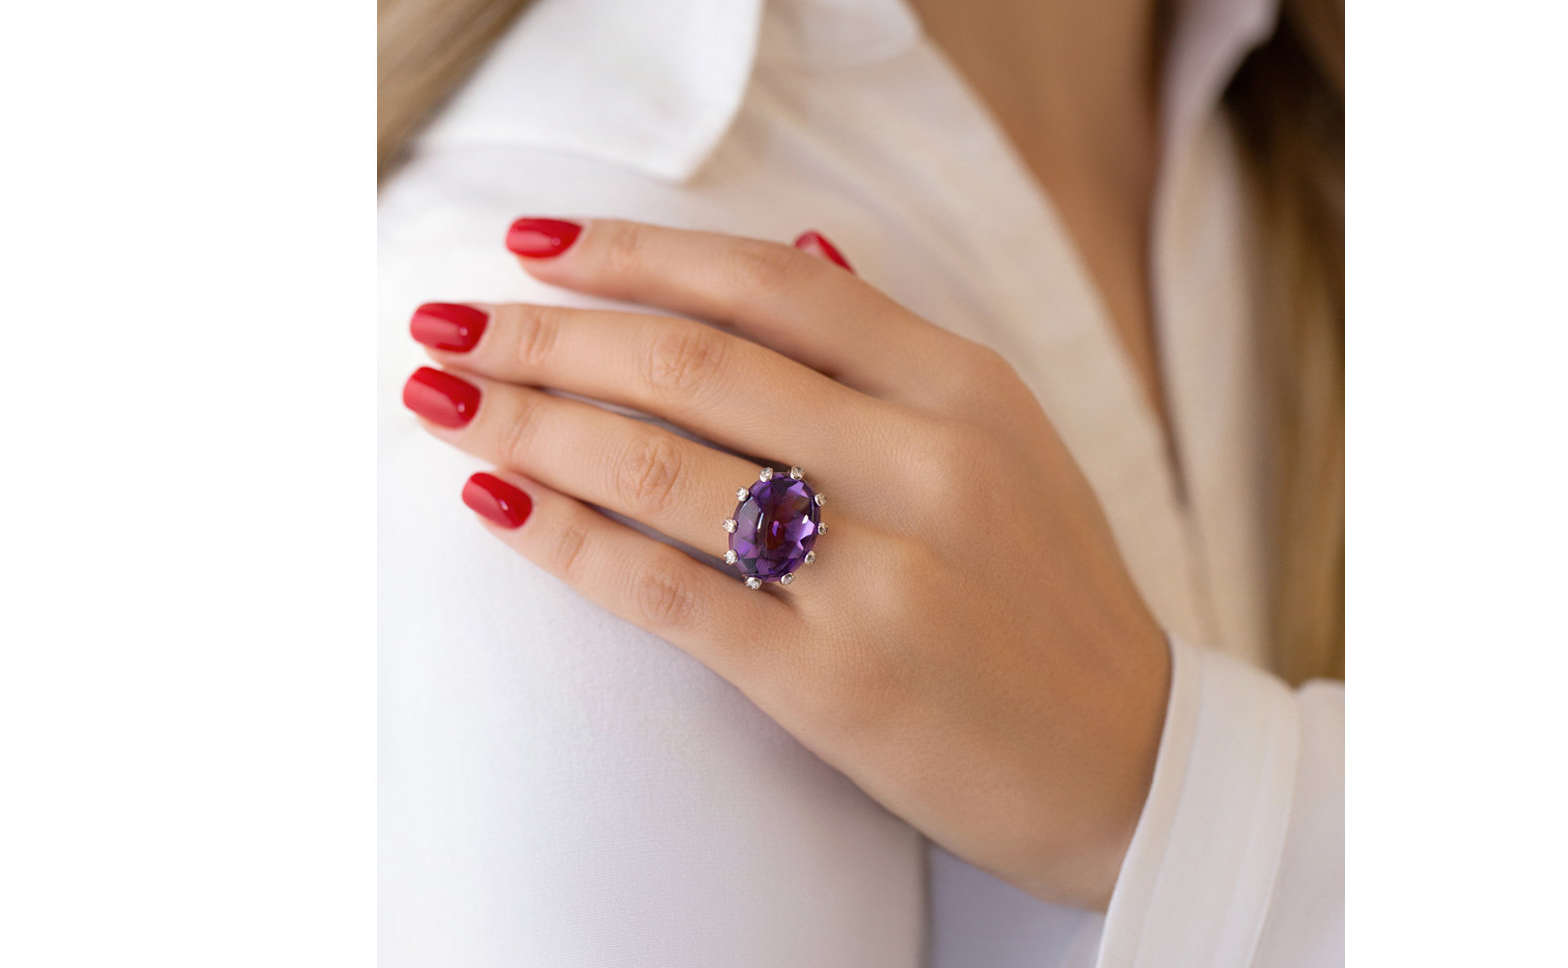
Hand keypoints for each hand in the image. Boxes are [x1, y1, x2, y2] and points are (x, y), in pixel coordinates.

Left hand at [401, 218, 1170, 907]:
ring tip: (442, 404)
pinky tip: (498, 507)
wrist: (1124, 761)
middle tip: (447, 325)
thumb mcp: (1006, 440)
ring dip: (529, 426)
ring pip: (661, 466)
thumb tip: (795, 244)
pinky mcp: (834, 680)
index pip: (768, 283)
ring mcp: (880, 574)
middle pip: (691, 362)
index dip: (634, 253)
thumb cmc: (1049, 596)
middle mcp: (923, 463)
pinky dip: (566, 542)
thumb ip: (894, 350)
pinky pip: (666, 591)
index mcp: (964, 387)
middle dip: (545, 334)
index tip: (534, 244)